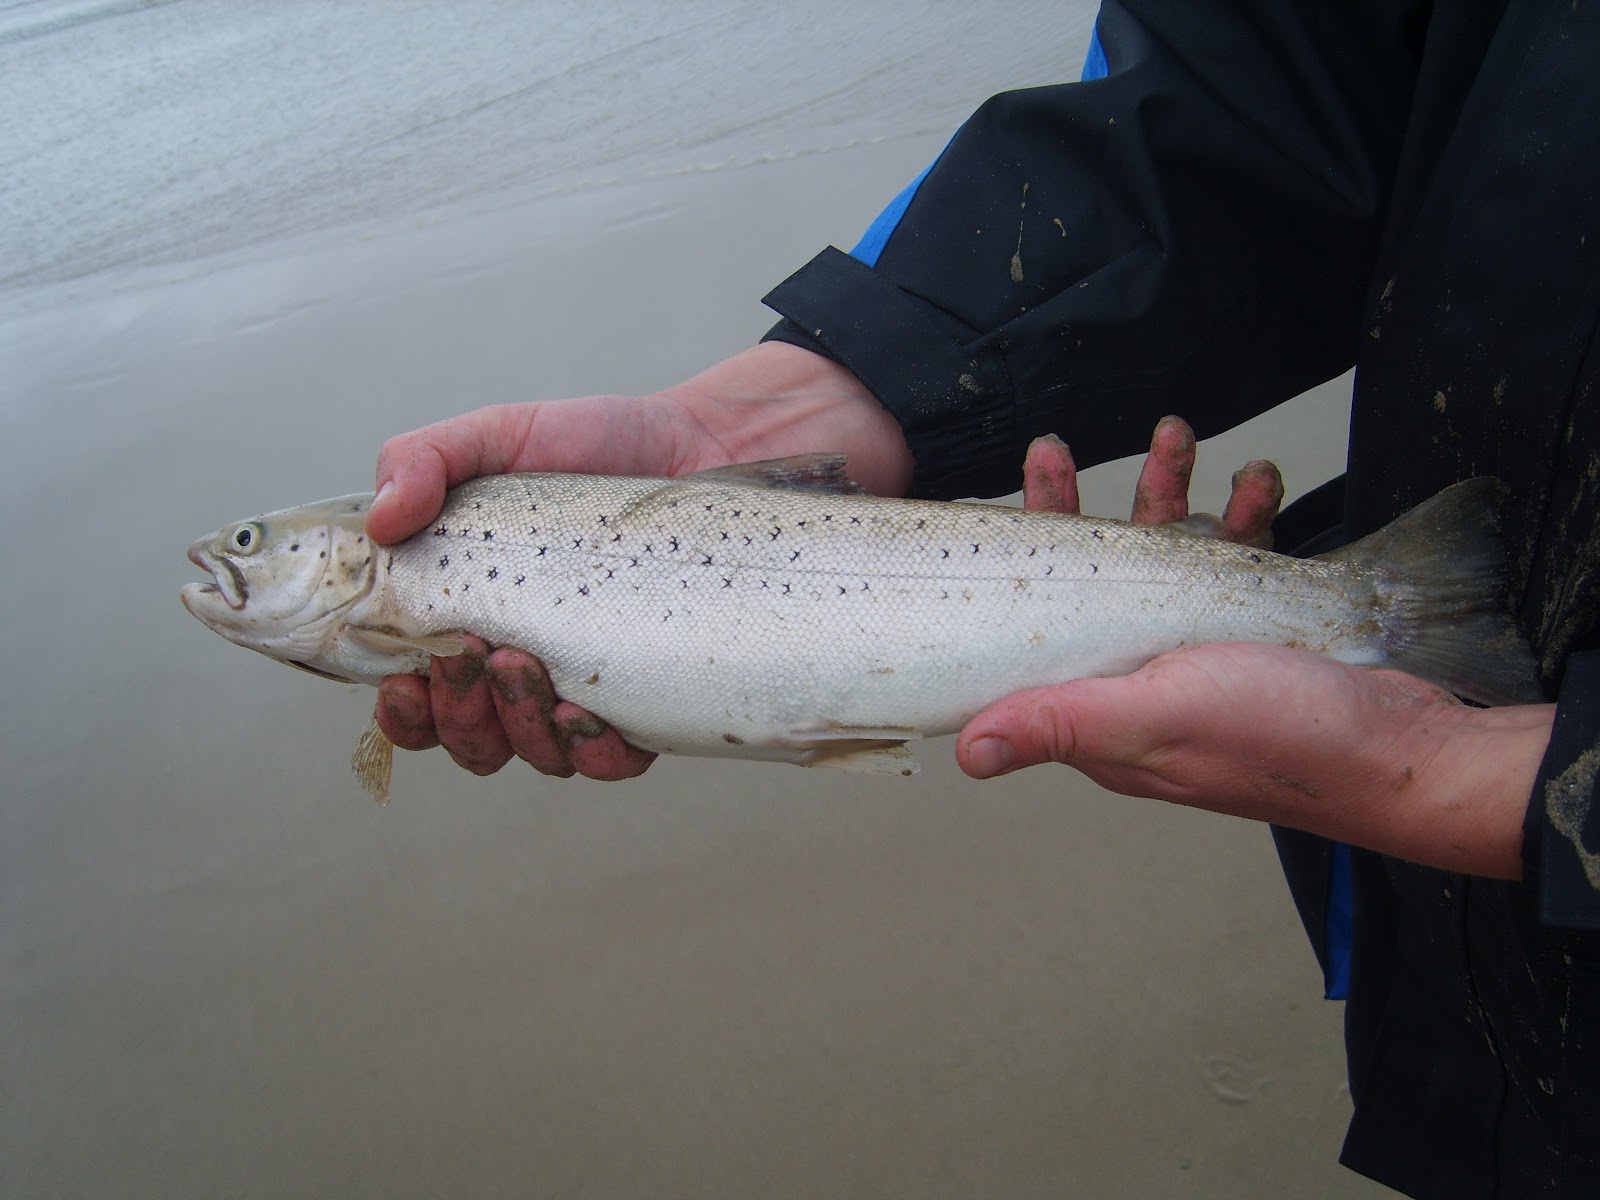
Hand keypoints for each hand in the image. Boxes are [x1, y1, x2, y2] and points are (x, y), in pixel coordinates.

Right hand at [367, 343, 912, 780]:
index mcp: (472, 617)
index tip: (401, 677)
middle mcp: (524, 665)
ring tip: (525, 665)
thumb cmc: (598, 443)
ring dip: (516, 728)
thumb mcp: (498, 436)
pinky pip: (615, 760)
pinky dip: (592, 752)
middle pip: (468, 738)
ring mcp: (589, 686)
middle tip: (473, 652)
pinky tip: (586, 714)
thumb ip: (424, 459)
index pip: (415, 695)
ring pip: (533, 755)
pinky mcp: (654, 695)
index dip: (400, 709)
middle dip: (456, 714)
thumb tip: (379, 522)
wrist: (707, 444)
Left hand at [959, 421, 1555, 878]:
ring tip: (1177, 439)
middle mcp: (1143, 677)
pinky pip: (1237, 561)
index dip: (1017, 564)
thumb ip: (1062, 724)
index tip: (1004, 504)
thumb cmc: (1282, 745)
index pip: (1037, 629)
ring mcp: (1202, 652)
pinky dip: (1244, 515)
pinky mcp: (1259, 631)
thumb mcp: (1155, 721)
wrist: (1409, 750)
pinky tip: (1255, 482)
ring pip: (1164, 557)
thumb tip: (967, 755)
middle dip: (1078, 509)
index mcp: (1103, 708)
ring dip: (1168, 494)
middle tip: (1057, 452)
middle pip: (1090, 580)